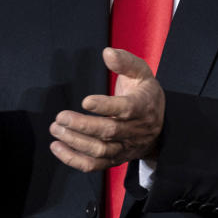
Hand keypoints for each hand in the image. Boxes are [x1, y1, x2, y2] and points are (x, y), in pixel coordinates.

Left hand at [49, 48, 164, 172]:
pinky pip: (94, 165)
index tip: (85, 101)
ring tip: (56, 129)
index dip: (106, 106)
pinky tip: (57, 147)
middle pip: (108, 132)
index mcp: (143, 107)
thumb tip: (107, 52)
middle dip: (82, 125)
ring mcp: (126, 147)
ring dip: (75, 142)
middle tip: (60, 117)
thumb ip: (125, 62)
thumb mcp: (142, 73)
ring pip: (100, 150)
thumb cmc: (145, 94)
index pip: (126, 109)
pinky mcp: (116, 159)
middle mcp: (136, 130)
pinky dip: (74, 160)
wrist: (161, 126)